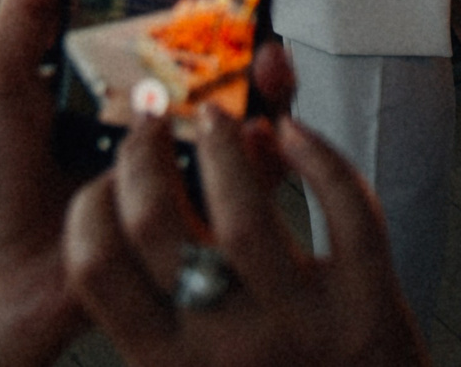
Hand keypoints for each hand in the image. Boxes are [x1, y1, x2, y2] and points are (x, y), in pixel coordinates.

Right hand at [65, 101, 427, 366]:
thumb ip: (173, 286)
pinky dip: (322, 159)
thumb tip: (166, 162)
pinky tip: (296, 135)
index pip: (96, 268)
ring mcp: (298, 328)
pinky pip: (348, 214)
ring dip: (226, 144)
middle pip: (156, 226)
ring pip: (245, 214)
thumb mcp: (200, 356)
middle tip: (154, 121)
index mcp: (167, 362)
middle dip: (145, 153)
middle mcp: (224, 349)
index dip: (93, 203)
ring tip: (218, 117)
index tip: (112, 171)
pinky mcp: (368, 308)